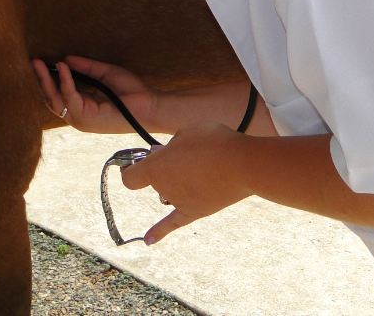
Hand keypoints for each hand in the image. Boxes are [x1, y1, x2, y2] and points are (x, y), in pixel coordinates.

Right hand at [31, 56, 158, 134]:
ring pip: (55, 100)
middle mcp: (78, 115)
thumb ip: (87, 68)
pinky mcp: (86, 118)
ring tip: (38, 63)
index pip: (58, 94)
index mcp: (82, 106)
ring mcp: (80, 119)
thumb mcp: (106, 73)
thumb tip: (66, 58)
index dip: (48, 79)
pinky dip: (65, 82)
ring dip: (46, 81)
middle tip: (33, 61)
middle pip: (51, 98)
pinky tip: (62, 68)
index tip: (41, 62)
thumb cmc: (132, 92)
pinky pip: (70, 98)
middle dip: (41, 79)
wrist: (149, 105)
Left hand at [120, 123, 249, 244]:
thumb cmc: (214, 142)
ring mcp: (178, 201)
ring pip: (171, 190)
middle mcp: (163, 188)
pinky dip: (159, 232)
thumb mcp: (188, 132)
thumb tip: (164, 153)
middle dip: (165, 165)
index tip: (139, 160)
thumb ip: (172, 144)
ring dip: (177, 180)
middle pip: (156, 179)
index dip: (132, 167)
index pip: (131, 176)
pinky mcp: (196, 211)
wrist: (242, 164)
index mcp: (155, 168)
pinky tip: (148, 241)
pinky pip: (173, 222)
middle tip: (189, 151)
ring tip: (202, 164)